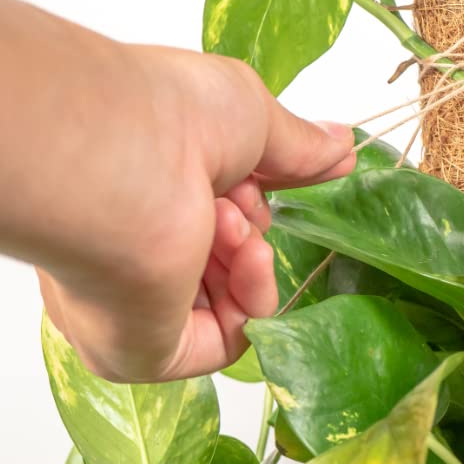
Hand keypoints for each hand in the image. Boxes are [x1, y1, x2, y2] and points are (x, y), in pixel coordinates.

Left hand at [36, 46, 355, 382]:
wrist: (121, 152)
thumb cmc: (168, 115)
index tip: (264, 178)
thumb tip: (343, 148)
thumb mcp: (251, 117)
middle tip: (240, 201)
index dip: (250, 199)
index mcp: (135, 189)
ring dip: (253, 259)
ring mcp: (129, 299)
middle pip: (220, 258)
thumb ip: (298, 146)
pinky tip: (248, 258)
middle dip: (250, 227)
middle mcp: (125, 244)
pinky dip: (251, 302)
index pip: (206, 215)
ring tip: (236, 225)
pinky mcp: (138, 348)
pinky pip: (221, 341)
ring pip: (226, 301)